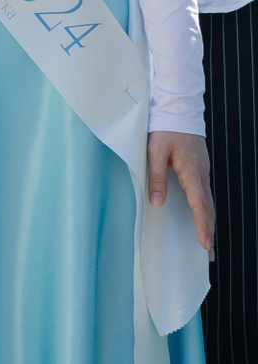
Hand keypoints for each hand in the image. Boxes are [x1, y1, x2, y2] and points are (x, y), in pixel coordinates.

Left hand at [147, 130, 214, 256]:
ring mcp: (202, 171)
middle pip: (208, 208)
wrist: (178, 108)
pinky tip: (200, 216)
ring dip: (207, 221)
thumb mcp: (154, 151)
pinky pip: (203, 193)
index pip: (200, 205)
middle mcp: (201, 175)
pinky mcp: (198, 168)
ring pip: (207, 201)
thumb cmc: (164, 129)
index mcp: (192, 172)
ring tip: (205, 242)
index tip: (205, 245)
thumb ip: (156, 176)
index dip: (203, 226)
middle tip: (208, 254)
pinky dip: (204, 209)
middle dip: (208, 230)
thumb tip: (158, 203)